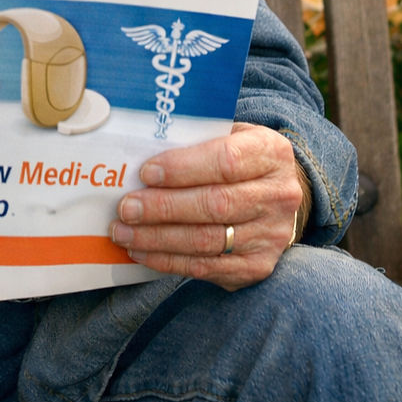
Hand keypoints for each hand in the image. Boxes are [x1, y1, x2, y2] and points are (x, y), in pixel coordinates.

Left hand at [109, 122, 307, 289]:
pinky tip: (141, 251)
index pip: (226, 161)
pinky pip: (206, 267)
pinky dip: (168, 260)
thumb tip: (141, 149)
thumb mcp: (229, 135)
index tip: (146, 173)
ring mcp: (271, 235)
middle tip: (126, 208)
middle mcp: (278, 195)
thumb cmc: (238, 158)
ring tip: (123, 232)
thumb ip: (195, 139)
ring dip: (158, 238)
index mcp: (271, 153)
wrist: (274, 194)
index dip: (183, 168)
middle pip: (215, 205)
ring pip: (207, 240)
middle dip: (163, 208)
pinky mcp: (257, 266)